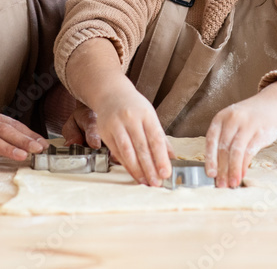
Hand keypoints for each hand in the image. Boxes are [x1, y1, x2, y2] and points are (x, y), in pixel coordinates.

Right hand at [63, 37, 172, 185]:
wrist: (110, 93)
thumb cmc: (134, 106)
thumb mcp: (150, 116)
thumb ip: (161, 138)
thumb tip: (172, 158)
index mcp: (146, 114)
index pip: (155, 139)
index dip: (161, 158)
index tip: (166, 173)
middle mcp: (130, 118)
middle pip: (142, 147)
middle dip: (150, 168)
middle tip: (157, 183)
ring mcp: (116, 125)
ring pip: (127, 151)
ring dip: (137, 169)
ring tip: (145, 181)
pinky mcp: (105, 132)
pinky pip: (117, 152)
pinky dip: (126, 165)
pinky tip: (134, 173)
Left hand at [205, 81, 276, 187]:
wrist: (272, 104)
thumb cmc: (249, 117)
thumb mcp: (232, 122)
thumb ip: (225, 140)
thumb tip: (218, 167)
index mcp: (221, 118)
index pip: (211, 140)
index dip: (210, 159)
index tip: (210, 174)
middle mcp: (232, 119)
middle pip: (223, 148)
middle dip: (221, 169)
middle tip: (221, 184)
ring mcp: (246, 125)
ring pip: (235, 152)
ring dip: (233, 170)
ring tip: (232, 183)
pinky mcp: (260, 132)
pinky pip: (249, 152)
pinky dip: (244, 165)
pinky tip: (242, 174)